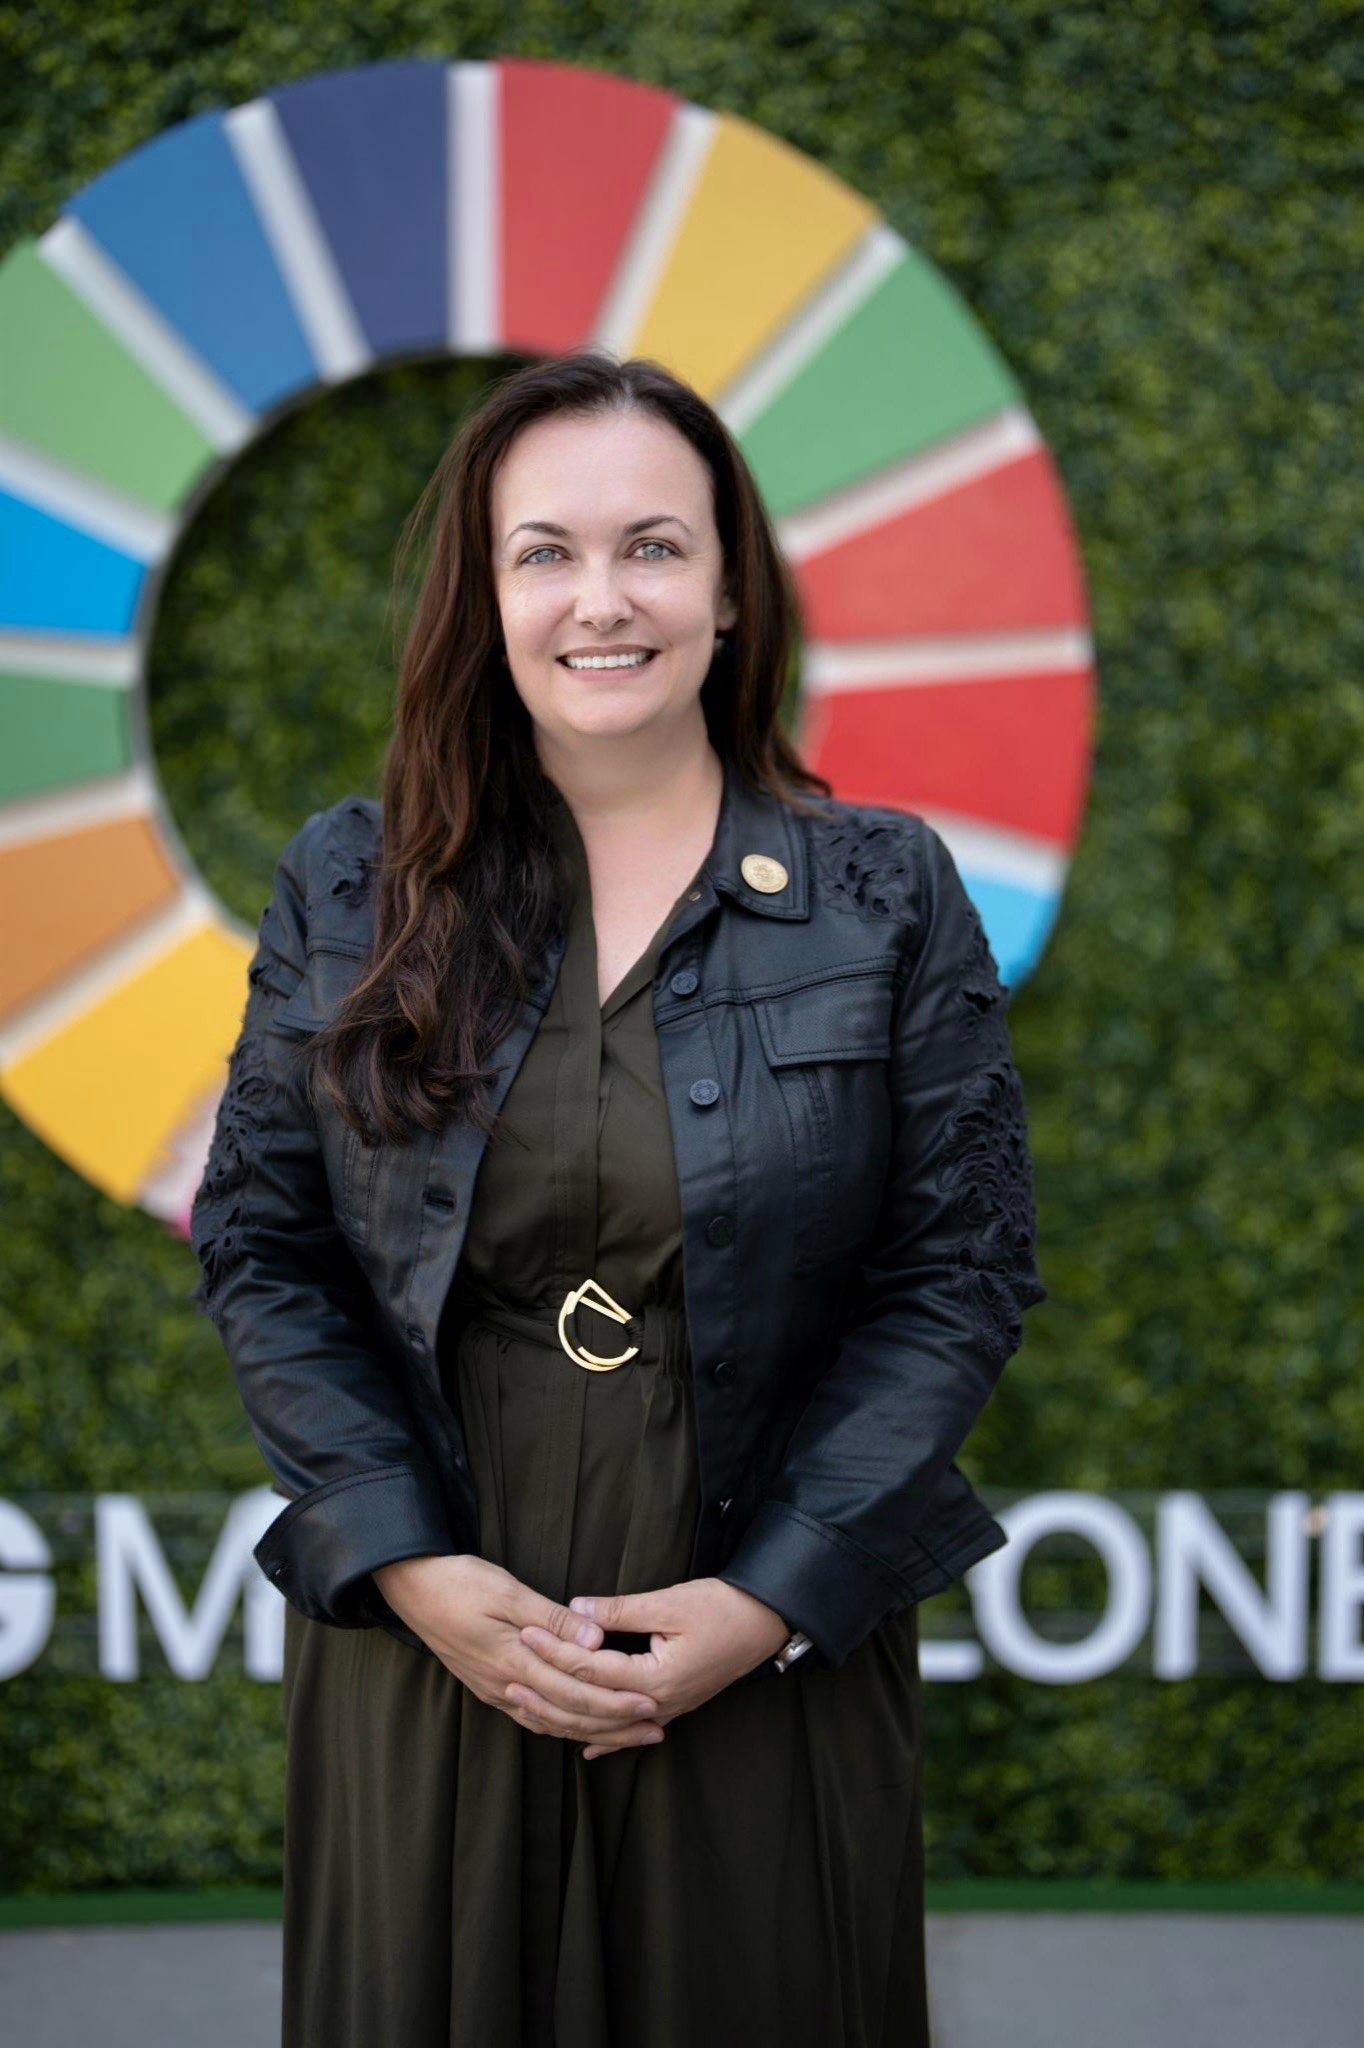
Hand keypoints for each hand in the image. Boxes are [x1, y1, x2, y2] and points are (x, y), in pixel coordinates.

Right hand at [371, 1554, 666, 1748]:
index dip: (615, 1703)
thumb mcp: (507, 1591)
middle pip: (568, 1716)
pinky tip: (578, 1730)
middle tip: (655, 1730)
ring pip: (551, 1723)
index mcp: (513, 1661)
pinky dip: (560, 1727)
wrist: (412, 1588)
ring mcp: (495, 1690)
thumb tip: (596, 1642)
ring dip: (592, 1732)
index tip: (650, 1705)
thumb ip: (553, 1620)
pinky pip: (532, 1717)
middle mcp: (505, 1685)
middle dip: (614, 1726)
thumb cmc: (459, 1582)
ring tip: (628, 1736)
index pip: (575, 1693)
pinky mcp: (489, 1686)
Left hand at [517, 1577, 791, 1759]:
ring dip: (567, 1716)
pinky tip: (583, 1747)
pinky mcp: (673, 1705)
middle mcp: (659, 1705)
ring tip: (529, 1706)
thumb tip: (574, 1610)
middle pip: (592, 1703)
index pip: (592, 1669)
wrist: (766, 1622)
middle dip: (550, 1687)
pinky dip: (604, 1736)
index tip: (525, 1632)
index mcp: (656, 1679)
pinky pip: (629, 1729)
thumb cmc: (722, 1607)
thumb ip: (620, 1611)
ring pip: (606, 1724)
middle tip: (511, 1669)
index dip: (556, 1651)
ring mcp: (667, 1711)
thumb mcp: (670, 1602)